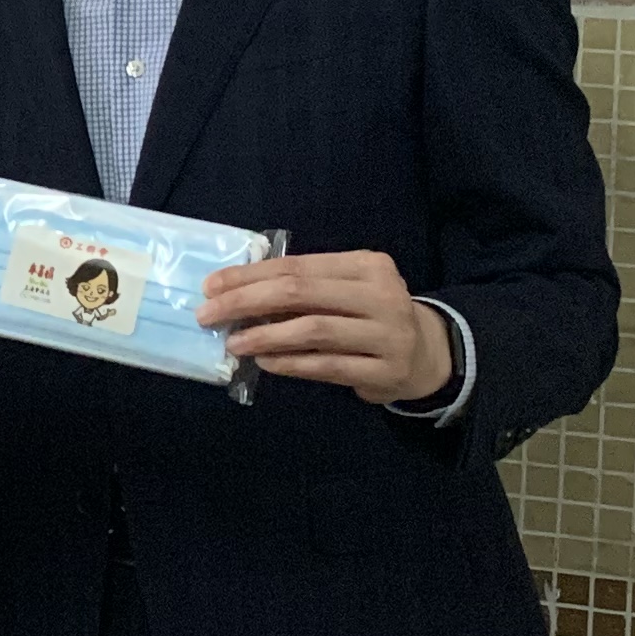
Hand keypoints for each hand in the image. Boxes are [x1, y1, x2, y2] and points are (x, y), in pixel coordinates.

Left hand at [196, 250, 450, 403]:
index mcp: (367, 264)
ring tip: (233, 343)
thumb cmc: (369, 315)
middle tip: (208, 315)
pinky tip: (265, 363)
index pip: (297, 266)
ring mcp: (388, 334)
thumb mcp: (345, 290)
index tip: (211, 287)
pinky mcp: (386, 370)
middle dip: (246, 302)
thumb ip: (303, 287)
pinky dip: (291, 364)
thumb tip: (235, 293)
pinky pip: (327, 366)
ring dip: (264, 337)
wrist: (426, 355)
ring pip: (313, 330)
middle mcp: (382, 294)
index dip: (249, 276)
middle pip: (301, 293)